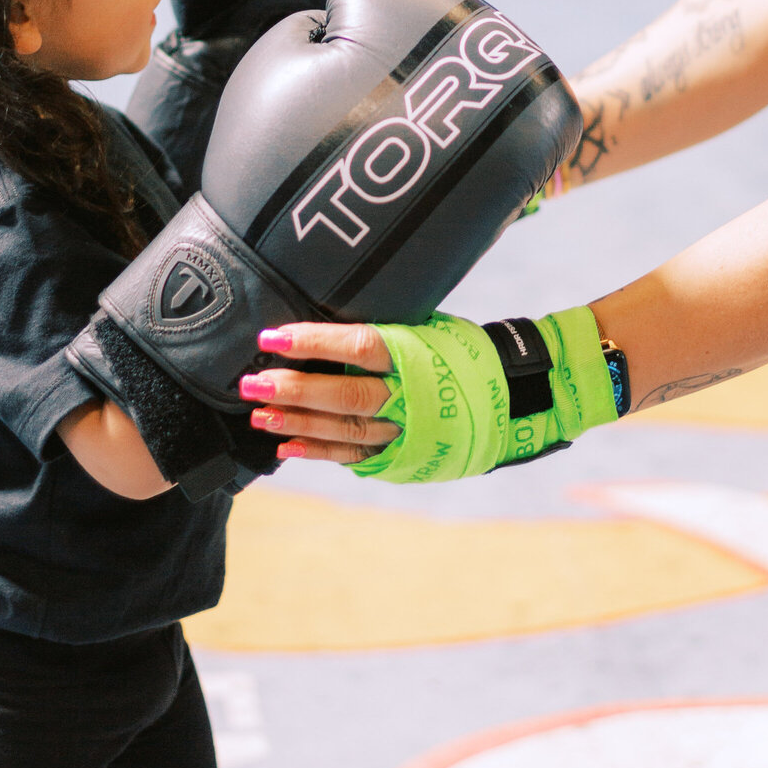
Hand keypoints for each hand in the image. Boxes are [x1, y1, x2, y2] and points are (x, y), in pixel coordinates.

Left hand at [241, 306, 618, 483]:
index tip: (272, 336)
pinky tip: (285, 446)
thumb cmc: (465, 353)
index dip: (313, 342)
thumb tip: (328, 310)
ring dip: (297, 422)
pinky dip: (318, 452)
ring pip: (346, 430)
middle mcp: (414, 396)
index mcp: (420, 355)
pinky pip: (355, 457)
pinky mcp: (404, 456)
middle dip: (295, 389)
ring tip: (258, 413)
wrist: (517, 401)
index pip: (360, 345)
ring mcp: (409, 431)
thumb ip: (387, 328)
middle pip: (346, 394)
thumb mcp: (432, 326)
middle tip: (250, 381)